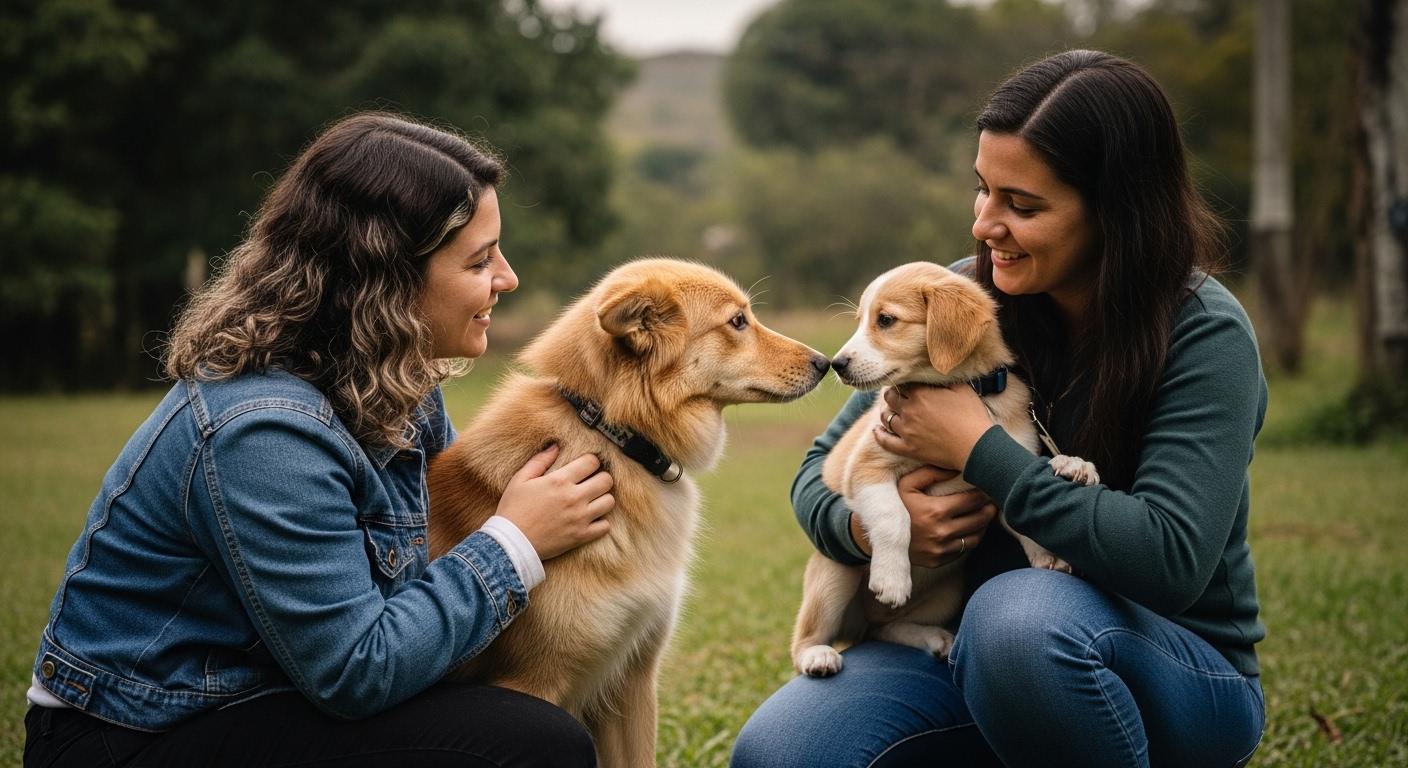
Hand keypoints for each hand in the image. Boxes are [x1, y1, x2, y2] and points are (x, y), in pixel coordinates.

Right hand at [496, 444, 612, 559]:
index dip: (591, 461)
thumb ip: (540, 461)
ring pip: (609, 502)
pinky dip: (600, 522)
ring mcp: (580, 518)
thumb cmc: (513, 509)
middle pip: (606, 480)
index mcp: (560, 481)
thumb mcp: (520, 479)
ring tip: (592, 500)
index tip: (586, 466)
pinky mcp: (581, 536)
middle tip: (591, 482)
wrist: (510, 544)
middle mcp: (574, 498)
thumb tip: (555, 446)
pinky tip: (590, 519)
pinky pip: (605, 526)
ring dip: (602, 499)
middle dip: (601, 478)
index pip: (592, 462)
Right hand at [848, 465, 997, 567]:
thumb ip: (930, 472)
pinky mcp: (940, 560)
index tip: (988, 486)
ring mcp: (942, 549)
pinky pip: (964, 549)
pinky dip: (971, 538)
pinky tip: (972, 528)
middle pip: (979, 519)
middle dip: (989, 508)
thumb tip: (954, 467)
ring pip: (976, 536)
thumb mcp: (907, 485)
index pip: (971, 500)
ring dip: (984, 525)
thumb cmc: (896, 506)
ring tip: (986, 514)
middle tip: (994, 499)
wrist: (879, 537)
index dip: (983, 492)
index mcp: (935, 511)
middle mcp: (942, 532)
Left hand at [873, 384, 991, 470]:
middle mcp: (909, 410)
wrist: (977, 447)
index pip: (903, 384)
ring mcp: (906, 431)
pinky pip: (885, 441)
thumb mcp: (961, 389)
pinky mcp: (907, 449)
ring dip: (887, 412)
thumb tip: (935, 367)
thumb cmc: (973, 416)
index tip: (906, 385)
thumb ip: (944, 377)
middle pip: (890, 398)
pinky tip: (876, 430)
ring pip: (886, 417)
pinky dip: (879, 435)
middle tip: (896, 396)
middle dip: (892, 395)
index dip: (904, 383)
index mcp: (921, 394)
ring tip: (890, 411)